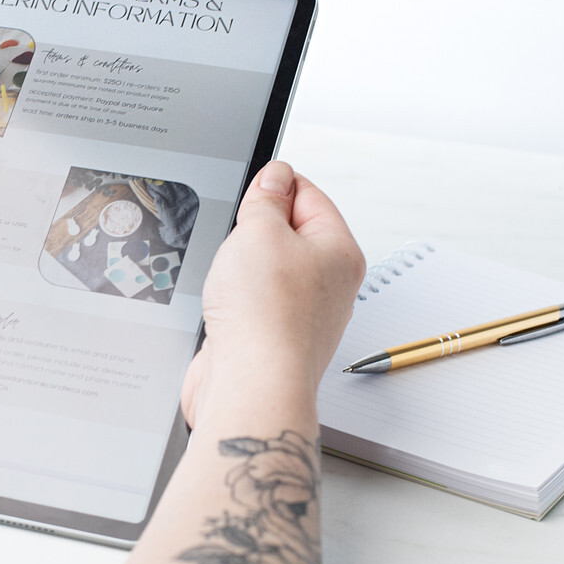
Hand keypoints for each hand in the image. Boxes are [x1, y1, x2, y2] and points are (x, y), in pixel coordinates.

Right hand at [179, 161, 364, 428]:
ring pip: (266, 270)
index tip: (251, 184)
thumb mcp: (259, 231)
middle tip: (237, 237)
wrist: (250, 385)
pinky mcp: (273, 339)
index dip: (275, 184)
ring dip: (239, 268)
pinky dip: (233, 299)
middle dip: (253, 231)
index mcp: (340, 251)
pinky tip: (224, 306)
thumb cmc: (265, 317)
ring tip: (230, 278)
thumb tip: (274, 177)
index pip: (310, 195)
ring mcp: (302, 315)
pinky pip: (252, 303)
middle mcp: (329, 285)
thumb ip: (265, 199)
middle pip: (288, 233)